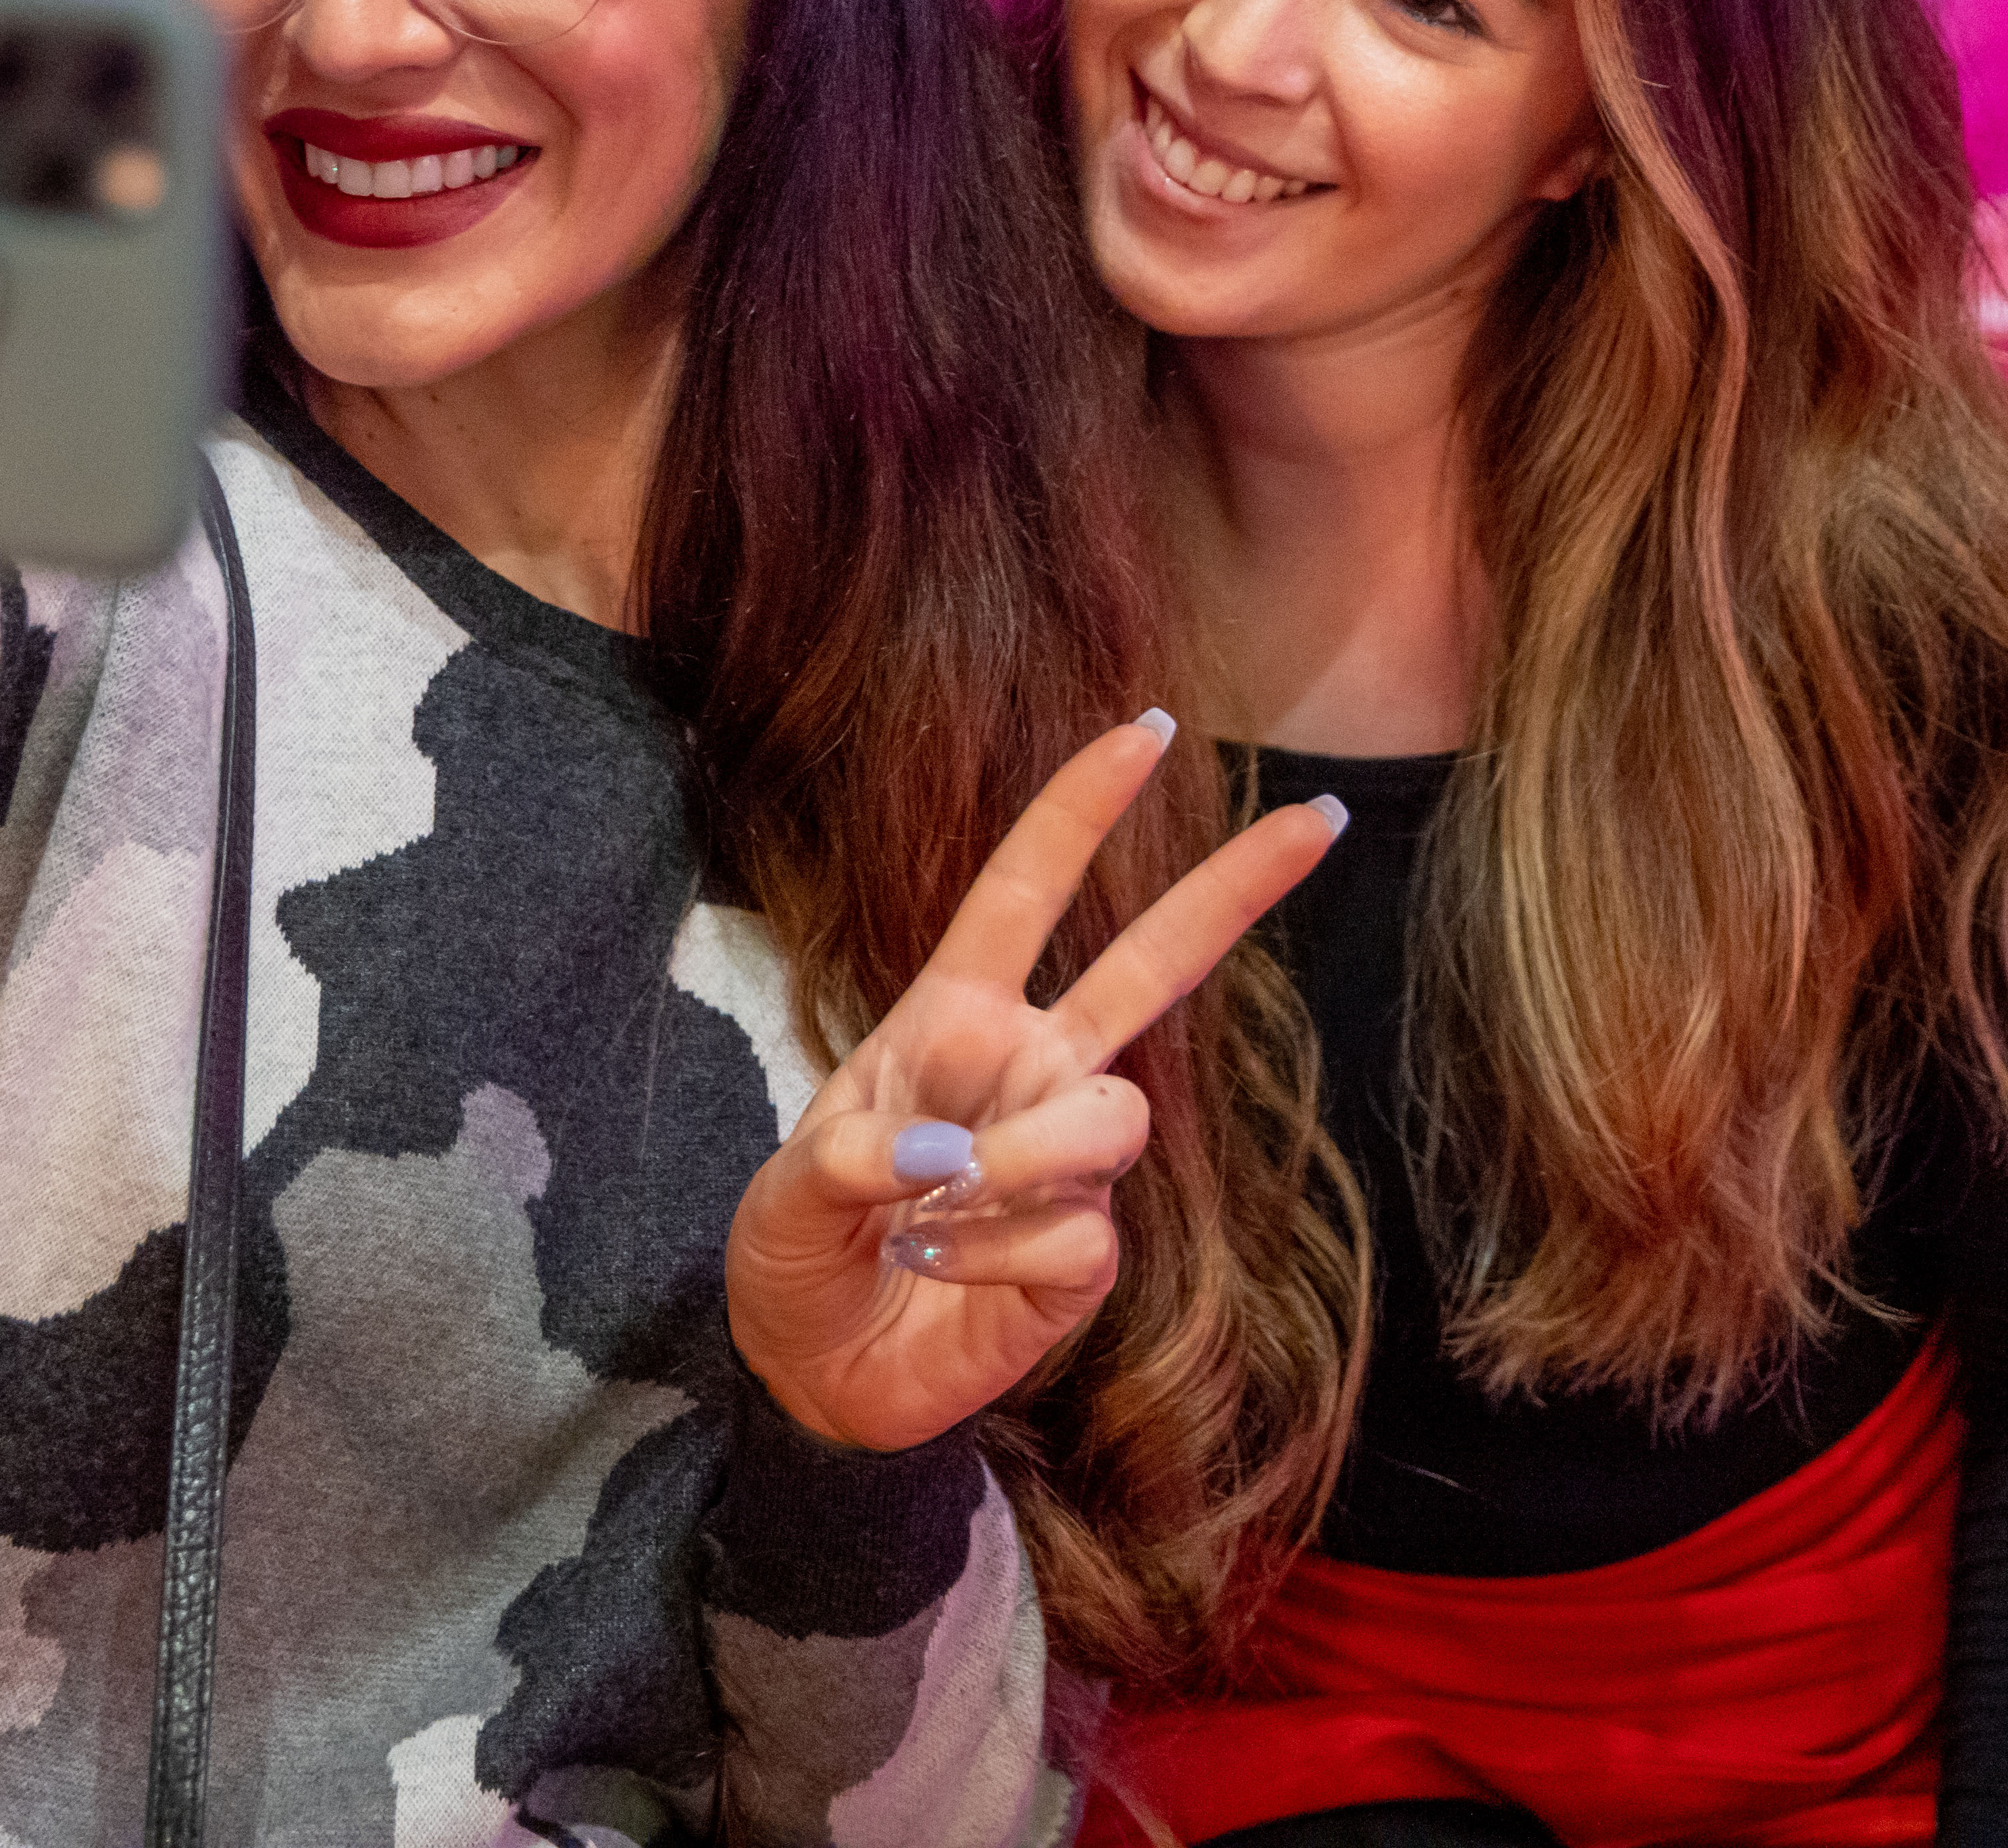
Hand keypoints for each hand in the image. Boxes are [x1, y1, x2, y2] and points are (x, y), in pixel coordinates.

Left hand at [725, 716, 1338, 1452]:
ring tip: (937, 1212)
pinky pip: (1082, 1235)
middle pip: (1150, 967)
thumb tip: (940, 1151)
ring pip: (1111, 1120)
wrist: (813, 1371)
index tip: (1141, 732)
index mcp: (950, 1020)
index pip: (1023, 896)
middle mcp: (1026, 1072)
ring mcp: (1066, 1162)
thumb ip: (848, 1156)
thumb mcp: (783, 1190)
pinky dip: (999, 1260)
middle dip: (1232, 889)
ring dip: (1025, 1164)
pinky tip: (947, 1273)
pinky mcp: (1086, 1257)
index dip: (1077, 812)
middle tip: (1321, 816)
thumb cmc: (794, 1253)